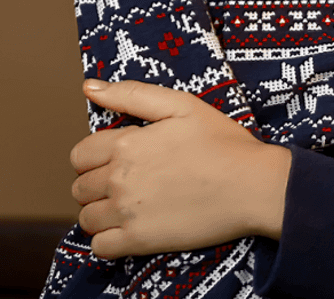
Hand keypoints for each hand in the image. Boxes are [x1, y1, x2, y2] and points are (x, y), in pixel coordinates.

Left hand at [70, 78, 291, 259]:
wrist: (253, 185)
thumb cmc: (224, 142)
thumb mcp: (181, 105)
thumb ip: (131, 94)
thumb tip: (88, 87)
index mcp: (126, 144)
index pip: (80, 155)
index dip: (94, 157)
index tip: (116, 160)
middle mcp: (120, 178)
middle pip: (80, 188)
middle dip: (96, 185)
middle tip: (126, 183)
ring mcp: (128, 212)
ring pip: (87, 218)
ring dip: (100, 213)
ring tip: (127, 207)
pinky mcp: (141, 240)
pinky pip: (101, 247)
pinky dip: (107, 241)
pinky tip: (128, 230)